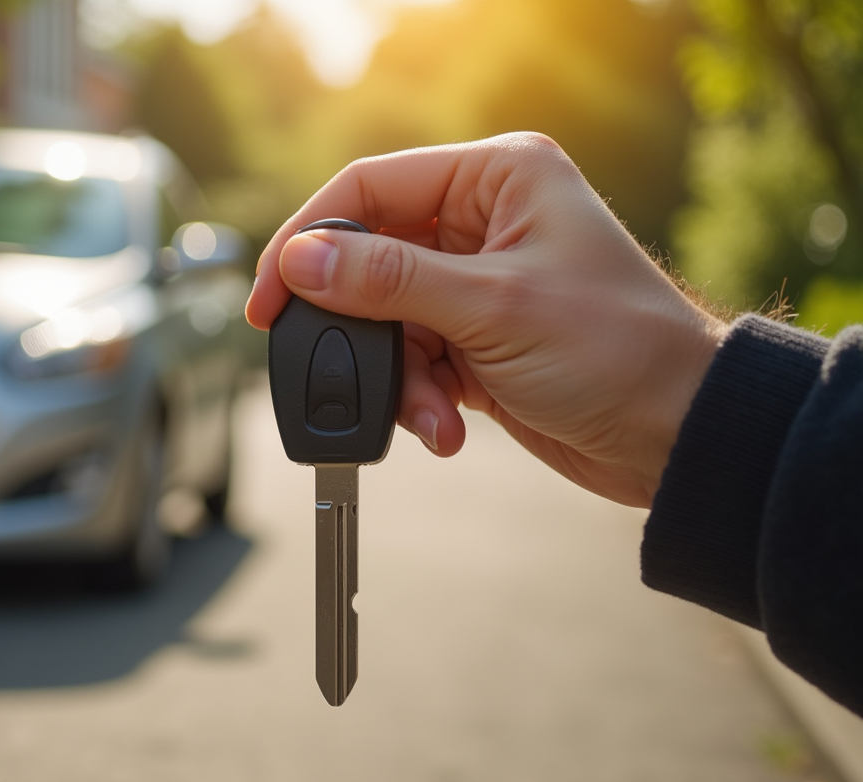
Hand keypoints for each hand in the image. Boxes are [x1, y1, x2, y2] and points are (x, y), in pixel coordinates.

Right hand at [246, 133, 725, 507]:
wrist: (677, 435)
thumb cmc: (620, 351)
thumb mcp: (494, 308)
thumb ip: (389, 281)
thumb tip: (303, 260)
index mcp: (497, 177)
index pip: (371, 188)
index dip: (310, 238)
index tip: (273, 294)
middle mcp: (482, 222)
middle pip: (370, 256)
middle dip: (356, 322)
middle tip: (326, 360)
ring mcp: (476, 283)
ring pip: (387, 319)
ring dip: (396, 376)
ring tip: (429, 414)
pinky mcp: (476, 339)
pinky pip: (413, 361)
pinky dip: (418, 399)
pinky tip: (445, 429)